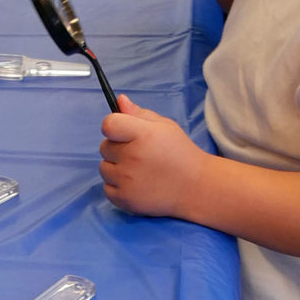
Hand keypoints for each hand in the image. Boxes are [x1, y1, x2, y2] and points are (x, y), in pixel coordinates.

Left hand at [99, 94, 206, 216]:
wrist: (195, 187)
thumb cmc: (180, 152)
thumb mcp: (165, 126)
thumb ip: (139, 113)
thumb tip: (119, 100)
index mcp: (143, 135)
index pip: (109, 124)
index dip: (113, 126)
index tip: (122, 131)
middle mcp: (132, 157)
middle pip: (104, 146)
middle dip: (118, 147)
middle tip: (139, 153)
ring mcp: (127, 180)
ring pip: (104, 168)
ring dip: (116, 167)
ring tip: (138, 169)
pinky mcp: (125, 199)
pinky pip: (107, 187)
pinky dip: (117, 186)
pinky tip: (136, 183)